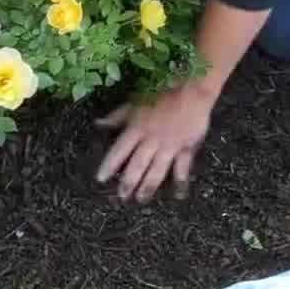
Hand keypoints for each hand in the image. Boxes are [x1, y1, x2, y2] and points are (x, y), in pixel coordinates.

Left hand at [94, 82, 215, 202]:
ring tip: (141, 199)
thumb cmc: (161, 91)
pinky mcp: (186, 148)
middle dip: (128, 183)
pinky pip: (182, 168)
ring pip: (156, 171)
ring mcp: (169, 146)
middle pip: (137, 166)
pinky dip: (181, 183)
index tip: (101, 179)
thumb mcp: (135, 101)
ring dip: (148, 187)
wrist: (191, 88)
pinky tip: (179, 195)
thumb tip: (98, 124)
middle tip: (122, 197)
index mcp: (137, 128)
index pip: (119, 151)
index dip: (109, 165)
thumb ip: (117, 116)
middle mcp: (151, 140)